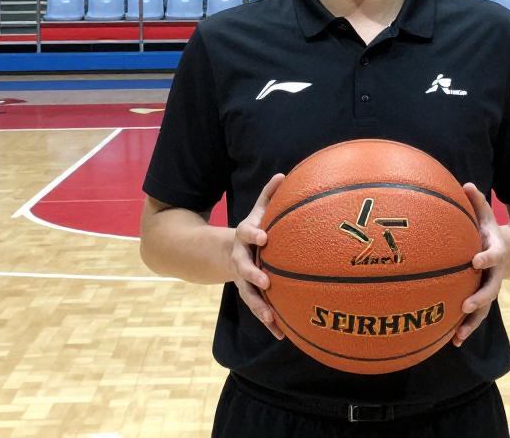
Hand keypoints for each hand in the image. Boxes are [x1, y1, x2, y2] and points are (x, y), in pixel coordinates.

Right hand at [230, 173, 285, 339]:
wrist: (226, 253)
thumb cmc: (253, 229)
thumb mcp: (257, 211)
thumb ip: (268, 195)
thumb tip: (283, 174)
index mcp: (243, 236)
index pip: (245, 233)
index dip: (253, 234)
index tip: (264, 237)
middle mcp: (240, 258)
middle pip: (243, 267)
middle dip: (253, 274)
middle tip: (265, 280)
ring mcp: (243, 279)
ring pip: (249, 294)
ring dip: (260, 306)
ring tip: (271, 318)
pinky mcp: (250, 294)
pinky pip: (259, 309)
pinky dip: (270, 322)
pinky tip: (283, 334)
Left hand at [454, 182, 507, 346]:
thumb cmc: (492, 231)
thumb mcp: (488, 216)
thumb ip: (477, 202)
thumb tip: (465, 184)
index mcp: (496, 252)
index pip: (492, 255)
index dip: (486, 258)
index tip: (475, 261)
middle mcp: (496, 273)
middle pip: (491, 287)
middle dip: (480, 297)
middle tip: (466, 305)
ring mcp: (492, 287)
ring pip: (485, 307)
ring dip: (472, 322)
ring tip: (458, 336)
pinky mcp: (485, 298)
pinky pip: (477, 315)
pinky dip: (467, 327)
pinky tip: (453, 341)